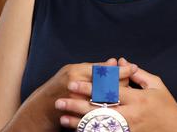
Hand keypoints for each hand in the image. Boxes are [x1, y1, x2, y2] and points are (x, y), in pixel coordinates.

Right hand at [3, 58, 136, 130]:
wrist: (41, 111)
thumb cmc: (59, 88)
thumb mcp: (73, 72)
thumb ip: (93, 68)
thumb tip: (113, 61)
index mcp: (75, 73)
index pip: (102, 70)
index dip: (120, 70)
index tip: (134, 68)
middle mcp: (75, 87)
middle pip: (106, 85)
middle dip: (122, 83)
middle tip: (135, 80)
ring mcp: (76, 103)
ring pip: (104, 100)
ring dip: (118, 97)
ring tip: (130, 95)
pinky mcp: (77, 116)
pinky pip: (97, 114)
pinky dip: (109, 111)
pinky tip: (119, 110)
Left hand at [55, 58, 176, 130]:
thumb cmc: (166, 104)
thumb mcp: (156, 85)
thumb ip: (137, 74)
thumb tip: (120, 62)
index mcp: (138, 99)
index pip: (109, 92)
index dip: (90, 87)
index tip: (73, 83)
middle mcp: (132, 115)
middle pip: (99, 110)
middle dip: (77, 105)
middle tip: (59, 101)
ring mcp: (129, 129)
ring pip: (99, 126)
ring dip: (79, 122)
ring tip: (62, 117)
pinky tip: (77, 130)